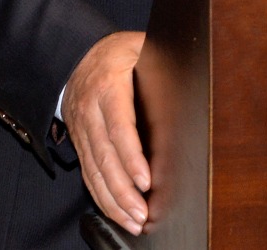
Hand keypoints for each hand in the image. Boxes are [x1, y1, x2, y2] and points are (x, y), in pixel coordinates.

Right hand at [62, 31, 149, 233]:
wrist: (74, 54)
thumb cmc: (118, 52)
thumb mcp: (139, 46)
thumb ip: (160, 61)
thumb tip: (192, 73)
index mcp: (107, 86)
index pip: (118, 126)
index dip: (131, 156)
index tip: (145, 180)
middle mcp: (90, 111)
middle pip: (104, 156)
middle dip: (123, 189)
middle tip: (142, 213)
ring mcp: (81, 129)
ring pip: (94, 170)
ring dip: (113, 200)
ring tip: (134, 220)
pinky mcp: (80, 142)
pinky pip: (88, 173)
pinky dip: (102, 196)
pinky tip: (117, 212)